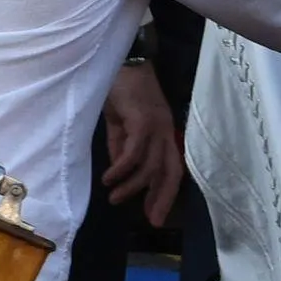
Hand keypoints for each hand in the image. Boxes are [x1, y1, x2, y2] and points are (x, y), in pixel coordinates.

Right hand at [102, 62, 183, 227]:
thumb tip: (118, 169)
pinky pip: (135, 152)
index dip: (165, 193)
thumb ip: (121, 145)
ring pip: (151, 165)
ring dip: (132, 186)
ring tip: (114, 197)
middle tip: (150, 221)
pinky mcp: (144, 119)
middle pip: (171, 171)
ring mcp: (157, 124)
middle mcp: (166, 130)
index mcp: (163, 131)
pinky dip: (122, 169)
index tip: (154, 216)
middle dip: (161, 198)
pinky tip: (109, 178)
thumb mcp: (120, 123)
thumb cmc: (119, 88)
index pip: (172, 167)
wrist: (119, 59)